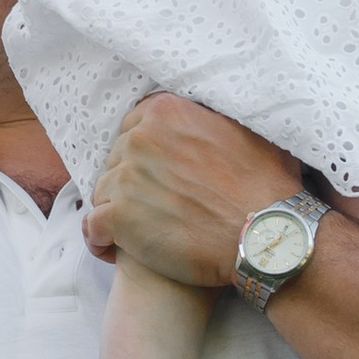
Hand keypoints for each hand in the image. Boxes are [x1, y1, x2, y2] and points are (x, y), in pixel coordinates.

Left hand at [83, 92, 304, 290]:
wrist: (265, 236)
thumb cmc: (266, 187)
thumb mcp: (247, 130)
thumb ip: (214, 116)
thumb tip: (214, 110)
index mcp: (165, 111)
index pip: (133, 126)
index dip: (144, 153)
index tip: (156, 171)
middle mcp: (140, 138)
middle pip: (117, 159)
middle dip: (131, 181)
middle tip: (152, 205)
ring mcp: (126, 176)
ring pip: (104, 191)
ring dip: (117, 211)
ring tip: (136, 231)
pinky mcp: (119, 216)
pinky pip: (92, 226)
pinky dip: (100, 239)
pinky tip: (113, 248)